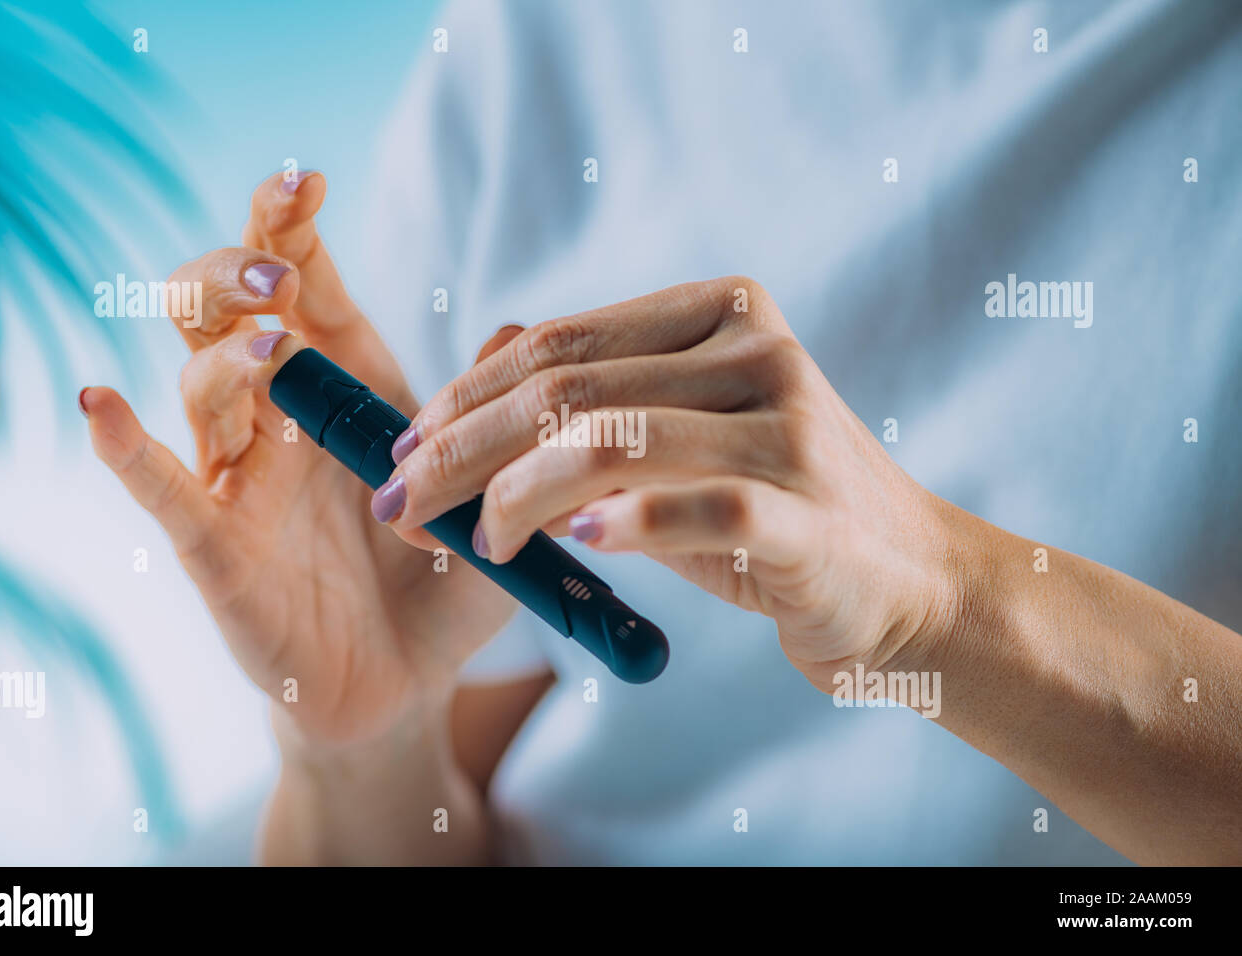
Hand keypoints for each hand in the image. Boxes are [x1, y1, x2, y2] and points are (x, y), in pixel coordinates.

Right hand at [82, 171, 517, 744]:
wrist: (408, 680)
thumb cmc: (446, 583)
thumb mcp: (493, 495)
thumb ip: (498, 417)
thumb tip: (515, 328)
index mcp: (348, 391)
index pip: (303, 290)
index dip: (291, 229)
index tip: (306, 180)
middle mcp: (282, 421)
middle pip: (224, 315)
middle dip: (237, 272)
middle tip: (274, 263)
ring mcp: (241, 481)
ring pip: (200, 390)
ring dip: (224, 356)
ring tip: (269, 345)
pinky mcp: (216, 548)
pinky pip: (163, 491)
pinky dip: (126, 449)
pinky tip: (101, 405)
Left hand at [375, 276, 960, 687]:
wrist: (906, 581)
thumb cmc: (770, 511)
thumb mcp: (680, 438)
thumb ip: (595, 393)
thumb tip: (477, 353)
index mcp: (721, 313)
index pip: (560, 340)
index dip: (463, 394)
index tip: (401, 450)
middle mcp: (757, 351)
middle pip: (568, 388)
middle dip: (460, 448)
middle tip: (400, 504)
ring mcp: (789, 428)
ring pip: (612, 441)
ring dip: (516, 496)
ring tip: (480, 545)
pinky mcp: (808, 514)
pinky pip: (698, 510)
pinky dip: (622, 524)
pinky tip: (574, 543)